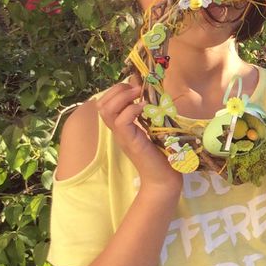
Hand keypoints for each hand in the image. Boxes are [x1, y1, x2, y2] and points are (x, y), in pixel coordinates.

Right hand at [96, 76, 180, 193]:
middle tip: (137, 89)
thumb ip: (151, 112)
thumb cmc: (163, 153)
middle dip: (117, 89)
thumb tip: (152, 91)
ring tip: (139, 95)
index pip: (105, 102)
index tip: (136, 86)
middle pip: (101, 104)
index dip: (117, 90)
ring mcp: (123, 136)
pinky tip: (145, 108)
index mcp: (122, 125)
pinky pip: (121, 121)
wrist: (164, 178)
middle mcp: (118, 130)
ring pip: (106, 110)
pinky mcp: (131, 142)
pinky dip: (132, 109)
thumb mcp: (156, 127)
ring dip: (123, 96)